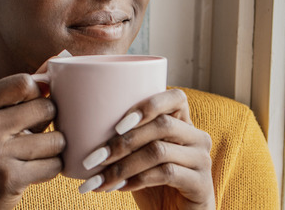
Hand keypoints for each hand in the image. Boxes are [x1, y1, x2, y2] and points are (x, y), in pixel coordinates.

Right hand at [0, 73, 64, 208]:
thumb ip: (18, 92)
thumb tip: (59, 58)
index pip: (24, 82)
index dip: (38, 93)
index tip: (32, 107)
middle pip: (45, 108)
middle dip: (49, 122)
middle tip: (35, 133)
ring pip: (55, 139)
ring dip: (53, 148)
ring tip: (36, 153)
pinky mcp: (10, 179)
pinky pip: (53, 165)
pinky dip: (51, 168)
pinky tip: (35, 170)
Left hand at [79, 89, 214, 209]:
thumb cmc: (154, 184)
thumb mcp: (140, 157)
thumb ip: (128, 138)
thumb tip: (83, 126)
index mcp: (184, 124)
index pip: (177, 98)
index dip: (148, 105)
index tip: (116, 125)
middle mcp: (197, 137)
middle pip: (161, 125)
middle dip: (122, 142)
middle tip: (93, 159)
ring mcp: (202, 160)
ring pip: (159, 151)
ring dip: (123, 165)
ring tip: (99, 179)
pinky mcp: (202, 183)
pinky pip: (166, 173)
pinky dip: (137, 180)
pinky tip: (120, 187)